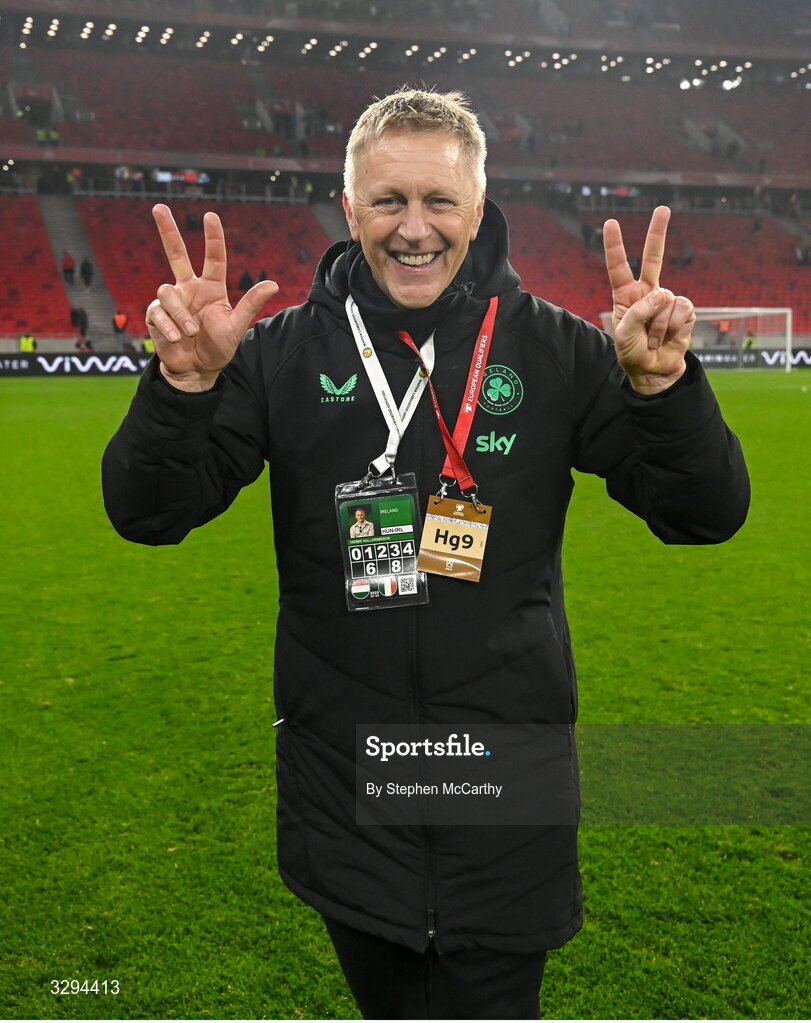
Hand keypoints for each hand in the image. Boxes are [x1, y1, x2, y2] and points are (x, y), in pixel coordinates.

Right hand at [146, 204, 277, 391]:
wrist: (197, 370)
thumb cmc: (218, 347)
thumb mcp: (237, 327)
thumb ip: (251, 305)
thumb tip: (274, 284)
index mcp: (211, 288)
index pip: (213, 258)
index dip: (213, 238)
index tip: (210, 216)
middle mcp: (190, 288)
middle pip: (176, 254)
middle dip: (167, 231)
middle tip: (158, 207)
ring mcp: (172, 301)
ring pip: (167, 291)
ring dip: (180, 314)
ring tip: (191, 332)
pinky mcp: (157, 315)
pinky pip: (158, 311)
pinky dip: (169, 325)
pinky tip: (178, 338)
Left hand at [603, 206, 694, 394]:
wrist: (654, 371)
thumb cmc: (632, 353)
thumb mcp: (624, 334)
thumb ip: (638, 312)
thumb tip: (664, 294)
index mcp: (626, 295)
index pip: (619, 266)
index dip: (615, 245)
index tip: (611, 222)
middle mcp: (648, 292)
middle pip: (653, 258)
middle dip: (657, 232)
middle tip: (663, 208)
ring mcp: (667, 300)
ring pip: (665, 300)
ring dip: (658, 325)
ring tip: (654, 338)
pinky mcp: (685, 311)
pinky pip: (681, 310)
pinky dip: (673, 326)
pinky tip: (669, 336)